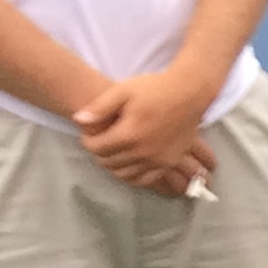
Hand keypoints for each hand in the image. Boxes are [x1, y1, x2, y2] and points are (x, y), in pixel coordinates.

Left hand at [74, 70, 219, 192]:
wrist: (188, 94)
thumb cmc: (154, 88)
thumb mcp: (122, 90)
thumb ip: (99, 107)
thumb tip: (78, 120)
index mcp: (129, 134)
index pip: (98, 148)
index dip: (87, 142)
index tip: (87, 135)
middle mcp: (143, 152)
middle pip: (110, 163)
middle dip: (99, 154)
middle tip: (98, 144)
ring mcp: (158, 160)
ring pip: (127, 175)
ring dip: (114, 167)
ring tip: (112, 154)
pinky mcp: (169, 163)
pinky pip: (147, 180)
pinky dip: (134, 176)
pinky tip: (129, 166)